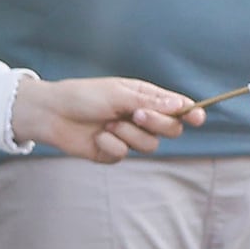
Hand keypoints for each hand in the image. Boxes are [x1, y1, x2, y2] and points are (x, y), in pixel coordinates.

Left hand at [14, 75, 192, 161]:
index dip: (190, 113)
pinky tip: (97, 136)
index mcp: (145, 98)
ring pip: (150, 145)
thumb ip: (149, 102)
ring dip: (129, 134)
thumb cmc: (84, 96)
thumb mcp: (118, 94)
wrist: (52, 113)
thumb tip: (180, 105)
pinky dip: (110, 144)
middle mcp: (141, 118)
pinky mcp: (114, 152)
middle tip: (136, 114)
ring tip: (108, 124)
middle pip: (171, 129)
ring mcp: (129, 137)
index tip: (197, 118)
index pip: (177, 107)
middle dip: (157, 123)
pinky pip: (124, 154)